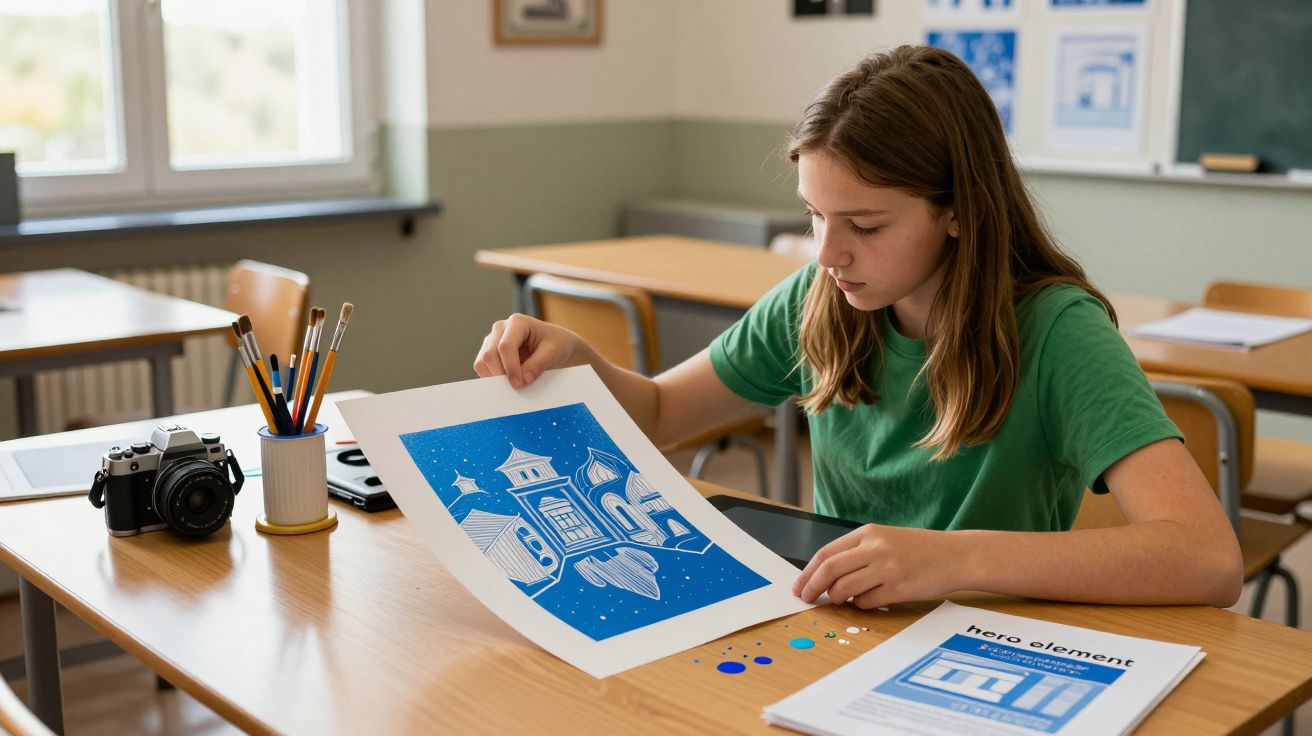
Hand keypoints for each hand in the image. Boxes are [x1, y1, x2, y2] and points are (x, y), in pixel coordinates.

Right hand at [472, 314, 582, 387]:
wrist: (557, 346)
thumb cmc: (558, 344)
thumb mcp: (554, 352)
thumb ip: (538, 364)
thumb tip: (523, 380)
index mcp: (517, 322)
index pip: (505, 347)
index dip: (511, 368)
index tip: (520, 385)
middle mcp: (501, 328)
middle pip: (490, 355)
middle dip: (502, 375)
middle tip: (518, 387)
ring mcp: (492, 340)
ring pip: (482, 362)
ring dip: (495, 377)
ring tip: (515, 383)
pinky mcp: (489, 352)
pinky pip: (482, 368)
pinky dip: (492, 378)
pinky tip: (508, 381)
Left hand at [792, 524, 958, 608]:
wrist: (956, 556)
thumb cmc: (920, 550)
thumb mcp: (886, 539)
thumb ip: (858, 552)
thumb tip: (824, 575)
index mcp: (868, 533)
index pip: (826, 553)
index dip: (808, 572)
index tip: (799, 586)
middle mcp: (875, 548)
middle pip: (829, 569)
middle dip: (812, 587)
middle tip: (806, 599)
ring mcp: (887, 568)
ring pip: (845, 588)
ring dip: (838, 598)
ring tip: (844, 599)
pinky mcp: (899, 588)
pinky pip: (867, 602)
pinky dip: (862, 605)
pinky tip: (870, 600)